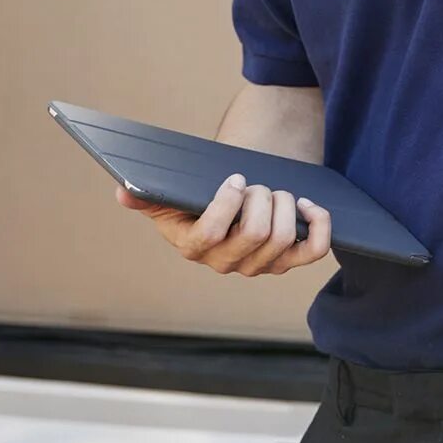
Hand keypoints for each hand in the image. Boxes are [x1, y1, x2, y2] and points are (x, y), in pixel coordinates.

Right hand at [116, 172, 331, 275]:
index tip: (234, 178)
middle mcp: (227, 263)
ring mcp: (260, 265)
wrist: (233, 201)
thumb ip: (147, 195)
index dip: (227, 204)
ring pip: (283, 238)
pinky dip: (319, 224)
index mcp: (194, 247)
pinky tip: (309, 204)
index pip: (210, 234)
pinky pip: (315, 251)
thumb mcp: (172, 195)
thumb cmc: (199, 195)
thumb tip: (123, 191)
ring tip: (276, 190)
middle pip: (255, 233)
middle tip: (257, 182)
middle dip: (261, 197)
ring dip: (285, 203)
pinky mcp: (289, 260)